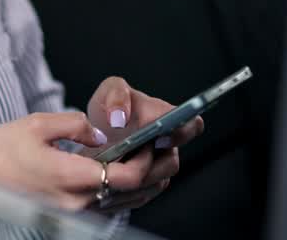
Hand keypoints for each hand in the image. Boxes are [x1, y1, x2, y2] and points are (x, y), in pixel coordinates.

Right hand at [0, 111, 153, 210]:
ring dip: (146, 184)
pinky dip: (127, 193)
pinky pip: (110, 207)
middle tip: (165, 148)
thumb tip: (101, 132)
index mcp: (72, 175)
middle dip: (155, 170)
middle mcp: (78, 199)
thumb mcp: (36, 125)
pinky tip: (132, 178)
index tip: (150, 140)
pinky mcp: (70, 212)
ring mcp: (74, 210)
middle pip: (134, 192)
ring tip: (156, 161)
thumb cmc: (1, 154)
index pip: (127, 176)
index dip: (146, 159)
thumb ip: (75, 124)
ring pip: (125, 203)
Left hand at [84, 77, 205, 209]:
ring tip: (111, 169)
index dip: (181, 133)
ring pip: (156, 182)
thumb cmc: (110, 108)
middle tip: (124, 161)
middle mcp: (168, 144)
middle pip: (171, 163)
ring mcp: (159, 167)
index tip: (159, 138)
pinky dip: (126, 189)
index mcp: (166, 117)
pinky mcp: (148, 185)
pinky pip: (143, 194)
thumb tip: (119, 118)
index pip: (192, 125)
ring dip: (133, 178)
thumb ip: (116, 96)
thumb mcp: (110, 92)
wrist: (95, 134)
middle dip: (147, 165)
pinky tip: (109, 180)